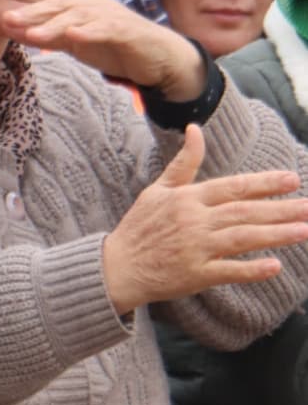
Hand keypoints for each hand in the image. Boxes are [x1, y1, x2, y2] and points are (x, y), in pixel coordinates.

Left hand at [0, 0, 205, 96]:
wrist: (154, 56)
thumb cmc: (109, 45)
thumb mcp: (69, 41)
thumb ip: (42, 34)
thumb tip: (8, 27)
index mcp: (75, 5)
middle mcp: (90, 5)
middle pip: (57, 5)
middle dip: (31, 10)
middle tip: (6, 16)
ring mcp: (108, 16)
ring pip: (77, 18)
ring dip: (53, 25)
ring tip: (32, 33)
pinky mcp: (125, 31)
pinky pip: (104, 30)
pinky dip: (89, 33)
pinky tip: (74, 36)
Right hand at [103, 126, 307, 312]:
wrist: (116, 267)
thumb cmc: (139, 227)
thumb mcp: (157, 190)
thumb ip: (184, 162)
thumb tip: (195, 129)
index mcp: (187, 199)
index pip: (233, 187)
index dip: (264, 183)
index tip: (292, 179)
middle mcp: (193, 221)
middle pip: (244, 212)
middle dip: (281, 209)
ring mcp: (194, 249)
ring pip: (242, 238)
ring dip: (276, 234)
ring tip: (305, 230)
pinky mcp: (194, 275)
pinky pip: (228, 271)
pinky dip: (250, 270)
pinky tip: (274, 267)